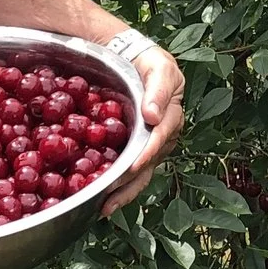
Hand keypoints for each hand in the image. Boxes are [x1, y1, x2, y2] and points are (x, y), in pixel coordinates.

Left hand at [103, 44, 186, 216]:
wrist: (132, 60)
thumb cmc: (149, 63)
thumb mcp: (159, 67)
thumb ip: (158, 89)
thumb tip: (153, 116)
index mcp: (170, 118)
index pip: (159, 139)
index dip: (146, 154)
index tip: (131, 166)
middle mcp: (160, 139)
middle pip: (147, 167)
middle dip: (129, 186)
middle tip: (109, 201)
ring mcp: (145, 148)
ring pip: (136, 176)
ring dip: (120, 194)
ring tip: (102, 209)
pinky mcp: (129, 150)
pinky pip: (123, 171)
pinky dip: (112, 186)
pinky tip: (97, 198)